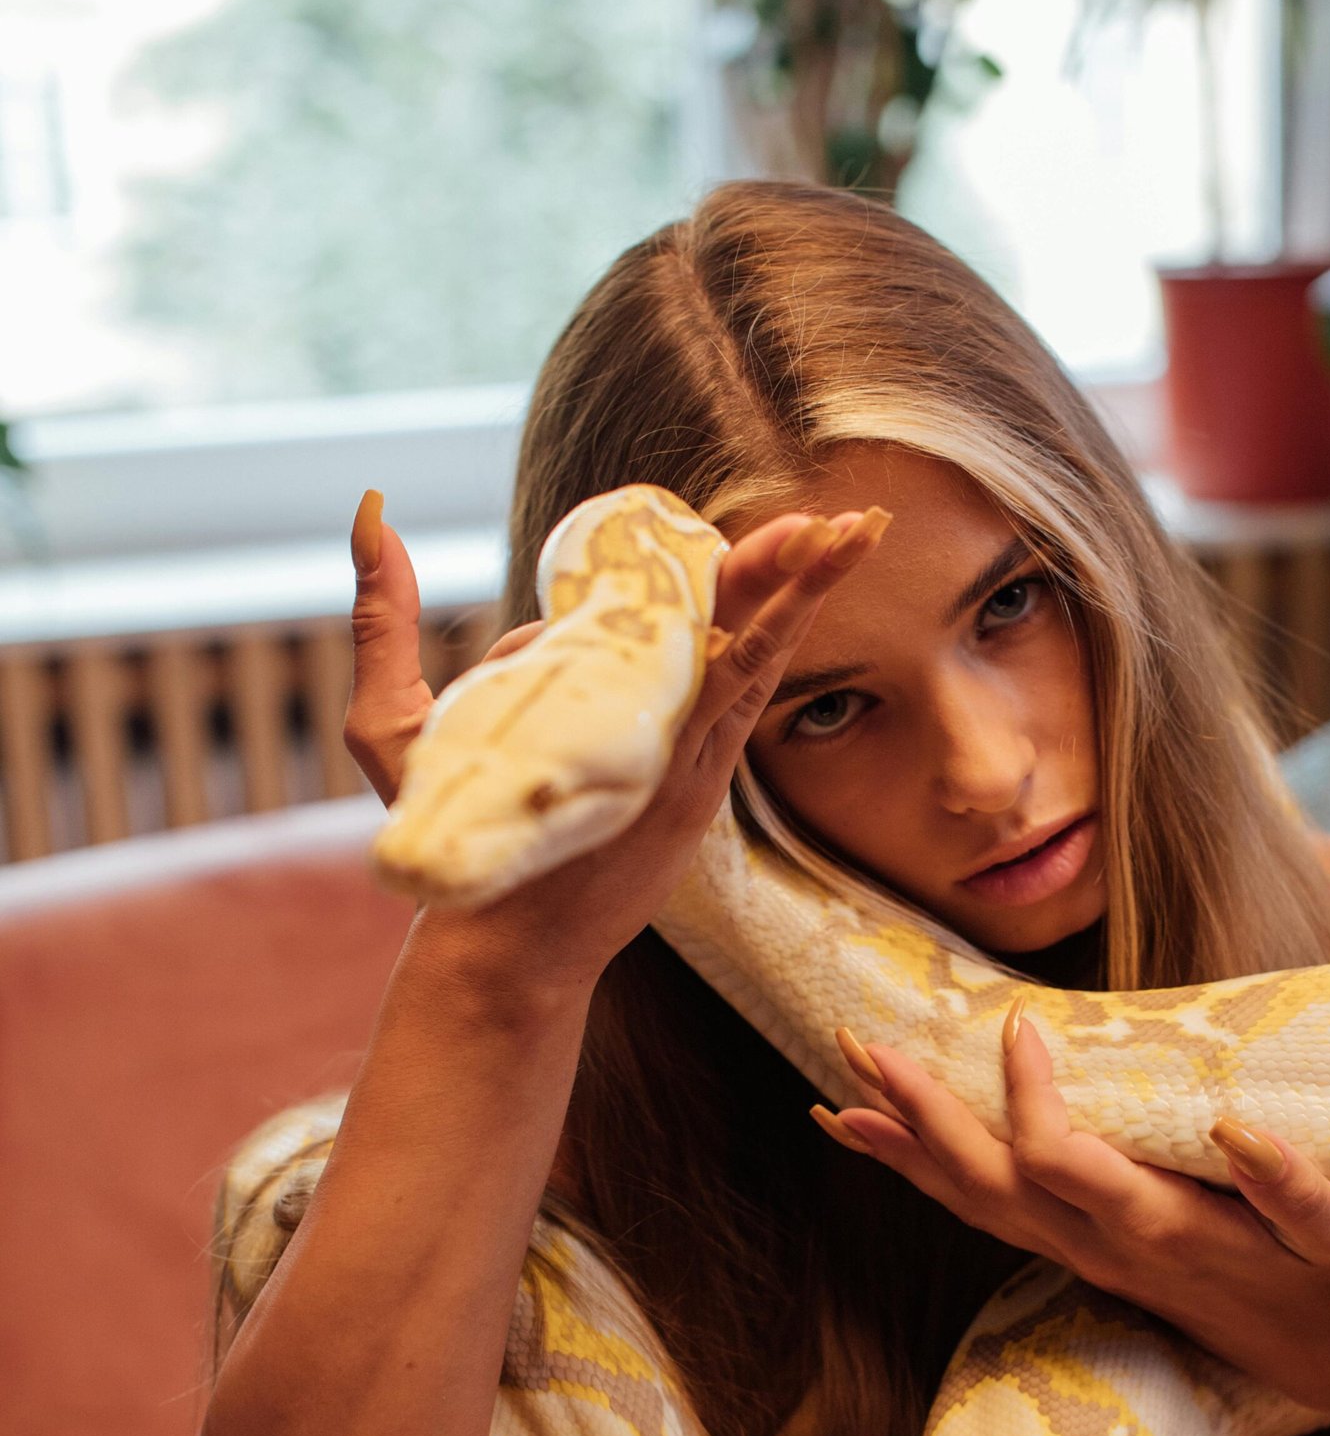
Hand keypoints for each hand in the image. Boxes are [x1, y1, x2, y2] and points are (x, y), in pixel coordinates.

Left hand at [342, 487, 888, 985]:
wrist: (484, 924)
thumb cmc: (444, 818)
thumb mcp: (394, 717)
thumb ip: (383, 618)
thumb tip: (371, 511)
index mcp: (595, 677)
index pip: (650, 596)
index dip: (693, 550)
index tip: (716, 515)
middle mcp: (648, 702)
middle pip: (720, 609)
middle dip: (774, 560)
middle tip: (832, 519)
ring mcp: (677, 738)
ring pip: (746, 644)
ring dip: (798, 588)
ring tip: (852, 534)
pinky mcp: (690, 775)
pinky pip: (740, 695)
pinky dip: (777, 644)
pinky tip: (807, 607)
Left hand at [823, 1009, 1329, 1410]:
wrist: (1320, 1347)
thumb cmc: (1326, 1273)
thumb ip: (1290, 1186)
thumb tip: (1239, 1129)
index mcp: (1158, 1226)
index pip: (1061, 1160)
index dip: (1029, 1096)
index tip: (1017, 1022)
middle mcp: (1099, 1244)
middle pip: (986, 1181)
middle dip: (920, 1114)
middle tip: (864, 1048)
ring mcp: (1074, 1251)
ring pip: (967, 1201)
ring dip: (901, 1147)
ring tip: (837, 1099)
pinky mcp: (1067, 1246)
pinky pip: (977, 1209)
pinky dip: (920, 1173)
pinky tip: (880, 1141)